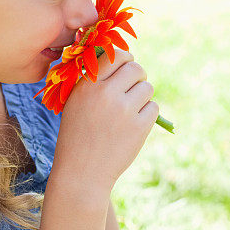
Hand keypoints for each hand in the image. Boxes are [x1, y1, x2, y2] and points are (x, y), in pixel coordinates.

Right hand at [54, 49, 158, 192]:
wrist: (81, 173)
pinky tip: (135, 125)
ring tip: (130, 111)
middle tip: (133, 89)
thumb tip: (120, 60)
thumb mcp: (75, 103)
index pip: (114, 55)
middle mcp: (106, 93)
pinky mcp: (139, 127)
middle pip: (136, 69)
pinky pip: (154, 108)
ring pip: (147, 88)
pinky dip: (148, 115)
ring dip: (142, 97)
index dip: (125, 58)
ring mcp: (124, 110)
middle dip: (137, 77)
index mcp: (88, 85)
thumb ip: (93, 81)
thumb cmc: (77, 136)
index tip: (126, 66)